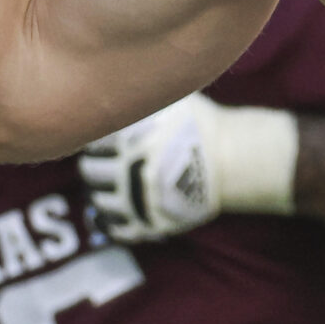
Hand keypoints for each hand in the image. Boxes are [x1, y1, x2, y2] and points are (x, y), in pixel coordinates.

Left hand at [80, 95, 224, 241]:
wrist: (234, 160)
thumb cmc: (201, 125)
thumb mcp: (170, 101)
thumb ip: (138, 100)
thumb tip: (107, 94)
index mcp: (131, 139)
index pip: (91, 141)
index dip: (95, 139)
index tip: (102, 140)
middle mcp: (130, 170)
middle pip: (90, 171)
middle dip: (94, 165)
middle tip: (101, 162)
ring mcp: (140, 200)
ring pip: (99, 201)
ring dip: (100, 192)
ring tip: (109, 185)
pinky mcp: (152, 223)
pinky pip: (118, 229)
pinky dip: (110, 222)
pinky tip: (112, 213)